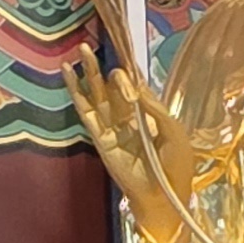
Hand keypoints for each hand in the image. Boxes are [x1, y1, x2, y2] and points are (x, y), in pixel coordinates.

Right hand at [65, 54, 191, 214]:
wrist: (164, 196)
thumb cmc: (175, 166)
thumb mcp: (173, 131)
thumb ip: (153, 106)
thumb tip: (134, 82)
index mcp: (149, 116)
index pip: (134, 87)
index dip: (128, 71)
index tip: (122, 52)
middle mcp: (128, 119)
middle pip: (112, 87)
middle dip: (103, 66)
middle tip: (92, 46)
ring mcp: (112, 127)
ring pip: (97, 95)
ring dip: (88, 73)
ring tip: (81, 50)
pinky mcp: (100, 138)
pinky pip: (86, 111)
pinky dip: (77, 93)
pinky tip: (68, 75)